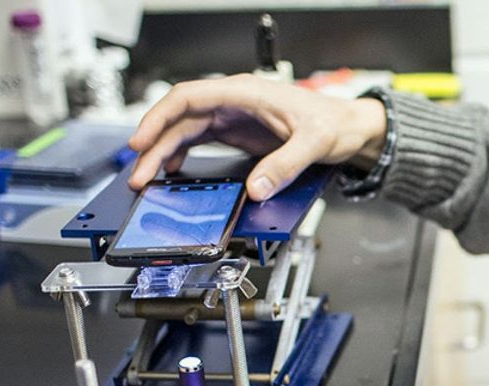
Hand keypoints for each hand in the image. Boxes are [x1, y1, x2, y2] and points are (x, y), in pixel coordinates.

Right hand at [127, 73, 388, 200]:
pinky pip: (198, 139)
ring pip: (185, 130)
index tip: (141, 140)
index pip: (189, 97)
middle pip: (180, 118)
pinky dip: (180, 154)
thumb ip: (284, 166)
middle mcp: (233, 101)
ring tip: (147, 177)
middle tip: (138, 172)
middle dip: (154, 143)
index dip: (160, 117)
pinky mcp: (236, 131)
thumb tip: (257, 189)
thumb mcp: (313, 144)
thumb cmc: (334, 123)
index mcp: (245, 92)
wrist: (349, 128)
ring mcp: (232, 115)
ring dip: (163, 152)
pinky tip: (172, 171)